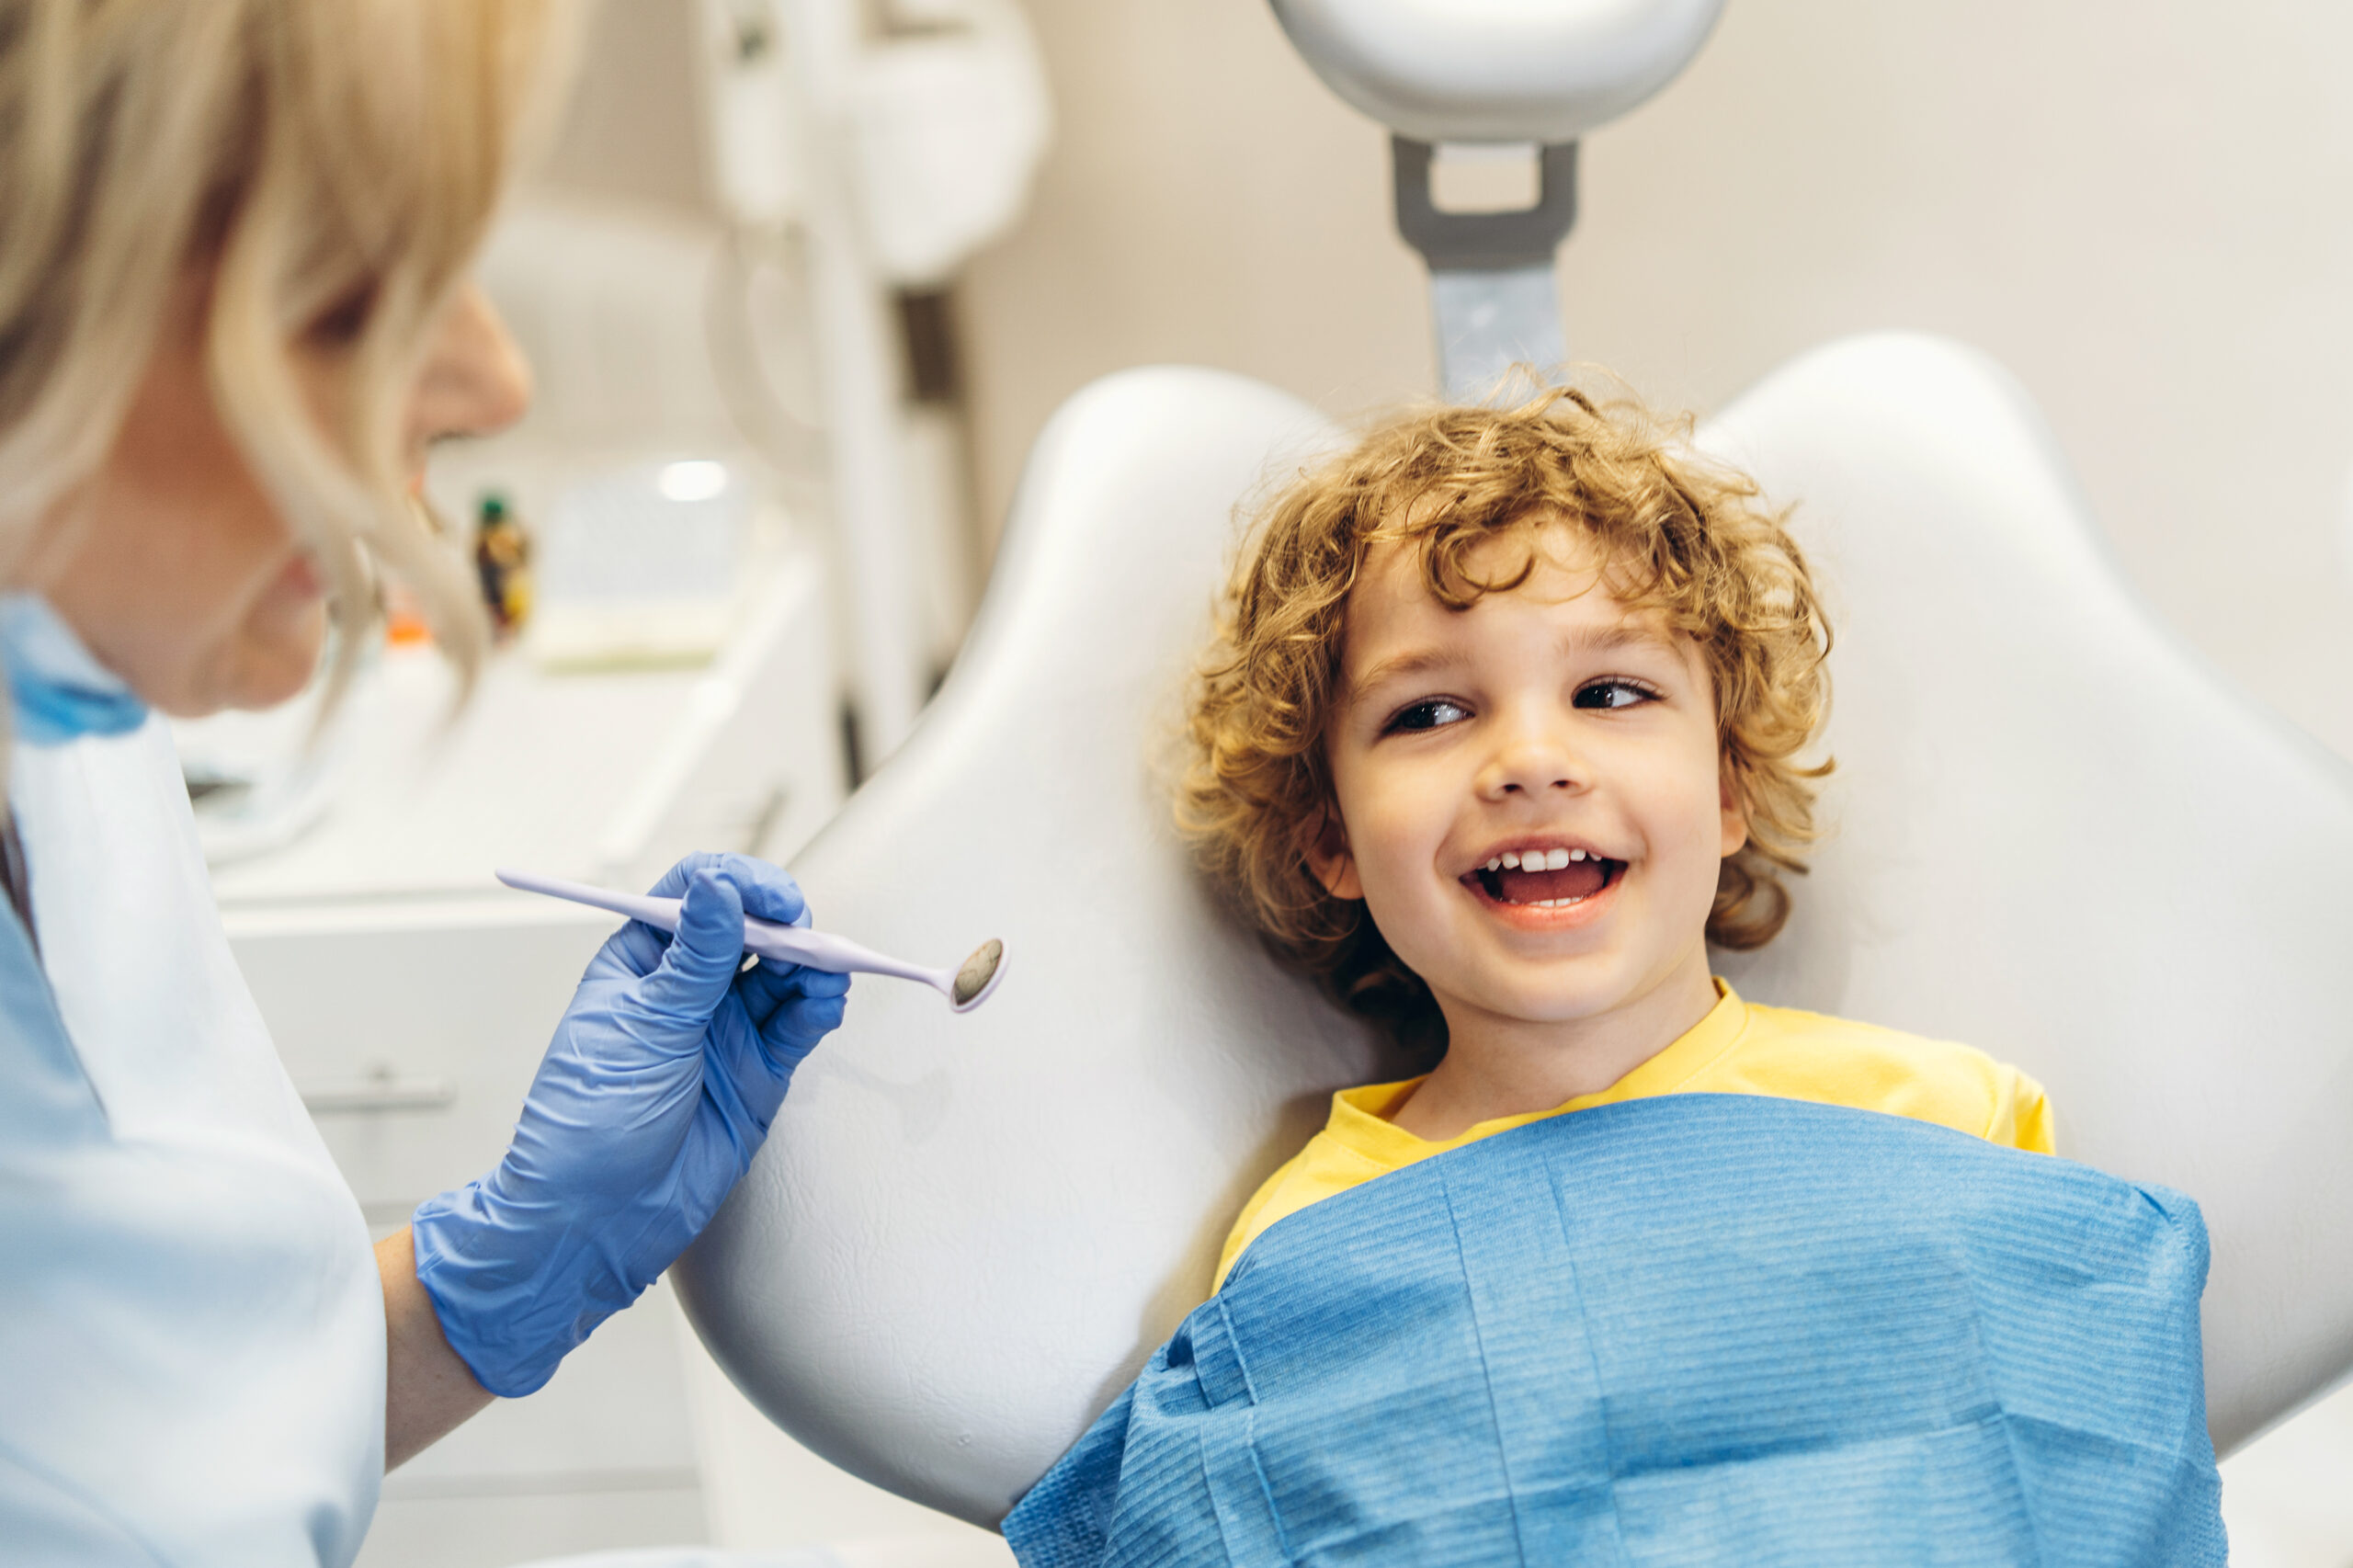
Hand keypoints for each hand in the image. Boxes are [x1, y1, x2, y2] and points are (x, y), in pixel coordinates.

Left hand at [410, 853, 848, 1395]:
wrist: (593, 1222)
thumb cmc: (588, 1123)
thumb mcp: (641, 1029)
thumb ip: (695, 961)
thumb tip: (719, 888)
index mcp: (641, 963)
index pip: (694, 895)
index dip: (736, 886)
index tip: (770, 898)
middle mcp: (687, 990)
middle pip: (751, 929)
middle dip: (785, 925)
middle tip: (806, 936)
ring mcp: (724, 1031)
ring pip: (783, 975)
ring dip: (810, 966)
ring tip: (826, 972)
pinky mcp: (756, 1073)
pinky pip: (798, 1025)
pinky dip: (819, 1007)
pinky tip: (826, 1002)